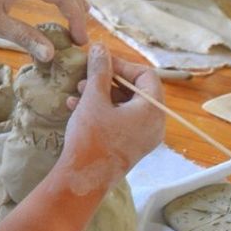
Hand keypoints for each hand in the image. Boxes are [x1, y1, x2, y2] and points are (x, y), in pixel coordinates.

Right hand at [60, 44, 164, 181]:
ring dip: (102, 94)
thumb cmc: (90, 139)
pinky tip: (76, 106)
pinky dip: (103, 110)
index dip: (123, 64)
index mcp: (152, 111)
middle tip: (87, 75)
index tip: (101, 62)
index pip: (146, 76)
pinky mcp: (130, 147)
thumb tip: (101, 48)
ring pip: (125, 105)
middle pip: (136, 90)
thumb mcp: (93, 98)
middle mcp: (154, 125)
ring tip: (78, 91)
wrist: (82, 182)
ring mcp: (143, 138)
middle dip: (109, 80)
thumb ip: (99, 70)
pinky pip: (121, 120)